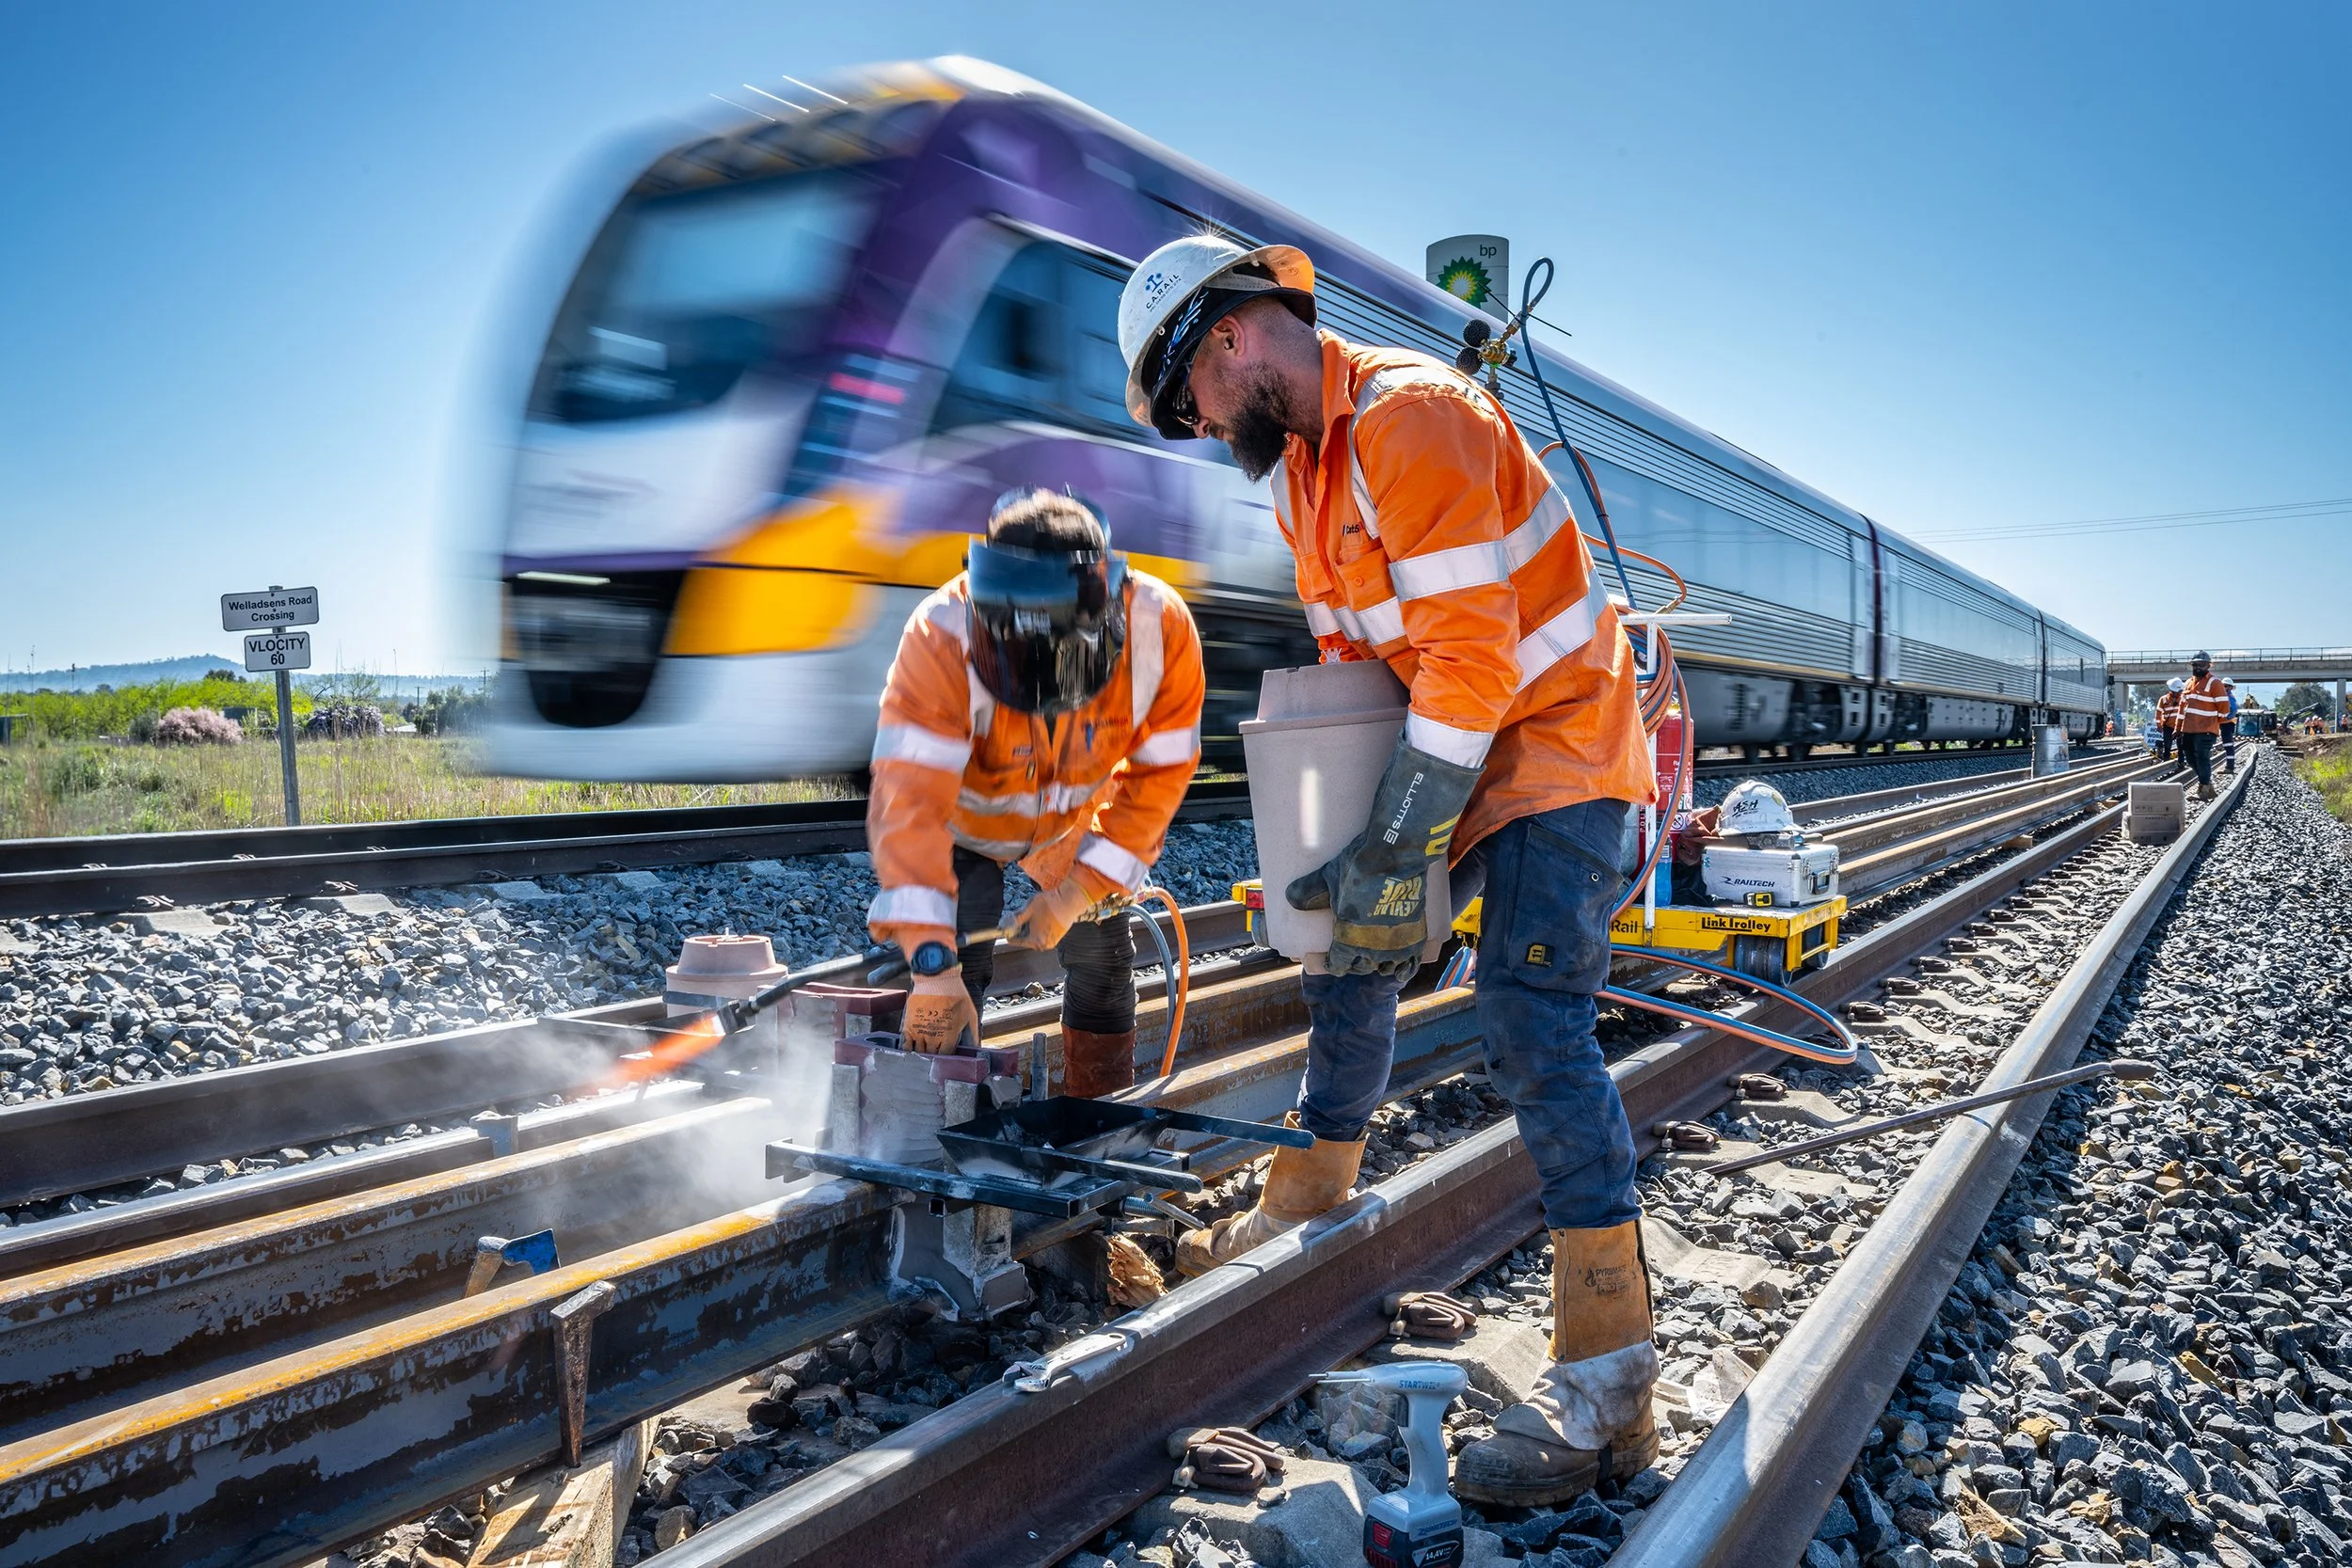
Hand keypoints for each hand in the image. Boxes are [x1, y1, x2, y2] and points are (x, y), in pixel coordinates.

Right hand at [901, 971, 978, 1053]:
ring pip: (919, 1052)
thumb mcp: (970, 1014)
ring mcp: (919, 1032)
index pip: (945, 1056)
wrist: (936, 978)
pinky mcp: (908, 1025)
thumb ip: (972, 1033)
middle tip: (936, 1050)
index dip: (946, 1056)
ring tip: (926, 1048)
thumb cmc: (954, 993)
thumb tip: (975, 1048)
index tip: (946, 1052)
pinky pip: (905, 1044)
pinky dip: (908, 1049)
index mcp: (949, 1036)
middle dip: (935, 1055)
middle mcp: (933, 1036)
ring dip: (922, 1052)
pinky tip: (912, 1048)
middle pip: (931, 1056)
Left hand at [1006, 879, 1098, 950]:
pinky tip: (1041, 918)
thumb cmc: (1050, 904)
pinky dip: (1040, 928)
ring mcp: (1053, 941)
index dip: (1010, 934)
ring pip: (1036, 936)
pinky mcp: (1059, 936)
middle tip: (1019, 920)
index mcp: (1035, 941)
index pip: (1017, 941)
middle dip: (1022, 930)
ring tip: (1032, 917)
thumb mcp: (1028, 909)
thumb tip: (1008, 925)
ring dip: (1032, 929)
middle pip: (1027, 939)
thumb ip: (1017, 919)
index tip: (1006, 930)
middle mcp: (1044, 944)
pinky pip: (1045, 934)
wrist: (1070, 900)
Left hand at [1287, 846, 1424, 977]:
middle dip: (1356, 964)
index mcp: (1348, 937)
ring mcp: (1395, 943)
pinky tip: (1400, 970)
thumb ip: (1309, 891)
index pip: (1339, 964)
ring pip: (1385, 967)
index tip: (1332, 962)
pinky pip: (1410, 963)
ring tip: (1376, 960)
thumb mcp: (1328, 877)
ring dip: (1379, 966)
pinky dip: (1404, 969)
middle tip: (1353, 957)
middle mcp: (1372, 946)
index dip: (1334, 964)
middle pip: (1362, 967)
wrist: (1395, 855)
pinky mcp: (1414, 935)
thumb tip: (1290, 898)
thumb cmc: (1358, 866)